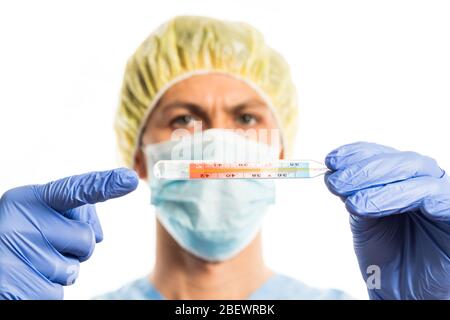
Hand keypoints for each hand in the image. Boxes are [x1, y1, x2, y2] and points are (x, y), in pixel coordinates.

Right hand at [0, 168, 137, 299]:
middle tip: (46, 247)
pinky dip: (45, 291)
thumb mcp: (38, 215)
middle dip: (76, 250)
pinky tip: (24, 281)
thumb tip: (99, 235)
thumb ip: (72, 213)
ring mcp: (13, 252)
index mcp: (30, 199)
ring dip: (60, 272)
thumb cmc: (18, 238)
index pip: (74, 189)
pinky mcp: (11, 285)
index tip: (130, 179)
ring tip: (30, 263)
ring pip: (72, 271)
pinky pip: (55, 294)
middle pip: (87, 239)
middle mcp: (20, 220)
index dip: (104, 184)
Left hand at [324, 142, 449, 299]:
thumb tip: (333, 174)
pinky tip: (374, 207)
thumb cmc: (386, 254)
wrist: (404, 291)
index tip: (331, 160)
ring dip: (380, 185)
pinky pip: (439, 199)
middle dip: (365, 169)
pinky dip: (407, 197)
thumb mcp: (363, 219)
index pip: (384, 155)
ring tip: (352, 202)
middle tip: (336, 181)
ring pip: (419, 176)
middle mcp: (426, 182)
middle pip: (402, 161)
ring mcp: (443, 198)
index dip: (358, 153)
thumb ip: (354, 195)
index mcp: (404, 178)